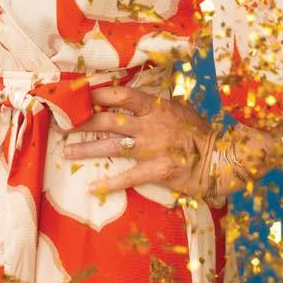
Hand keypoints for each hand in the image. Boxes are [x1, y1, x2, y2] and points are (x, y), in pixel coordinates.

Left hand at [62, 86, 233, 201]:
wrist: (221, 158)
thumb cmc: (201, 133)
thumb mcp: (181, 109)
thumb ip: (159, 104)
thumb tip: (141, 97)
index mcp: (155, 107)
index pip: (119, 95)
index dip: (96, 94)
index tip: (78, 96)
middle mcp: (149, 124)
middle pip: (107, 119)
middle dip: (81, 121)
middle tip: (61, 123)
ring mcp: (151, 148)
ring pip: (110, 146)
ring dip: (86, 148)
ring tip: (66, 151)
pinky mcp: (156, 171)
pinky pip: (128, 177)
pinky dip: (109, 183)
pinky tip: (93, 187)